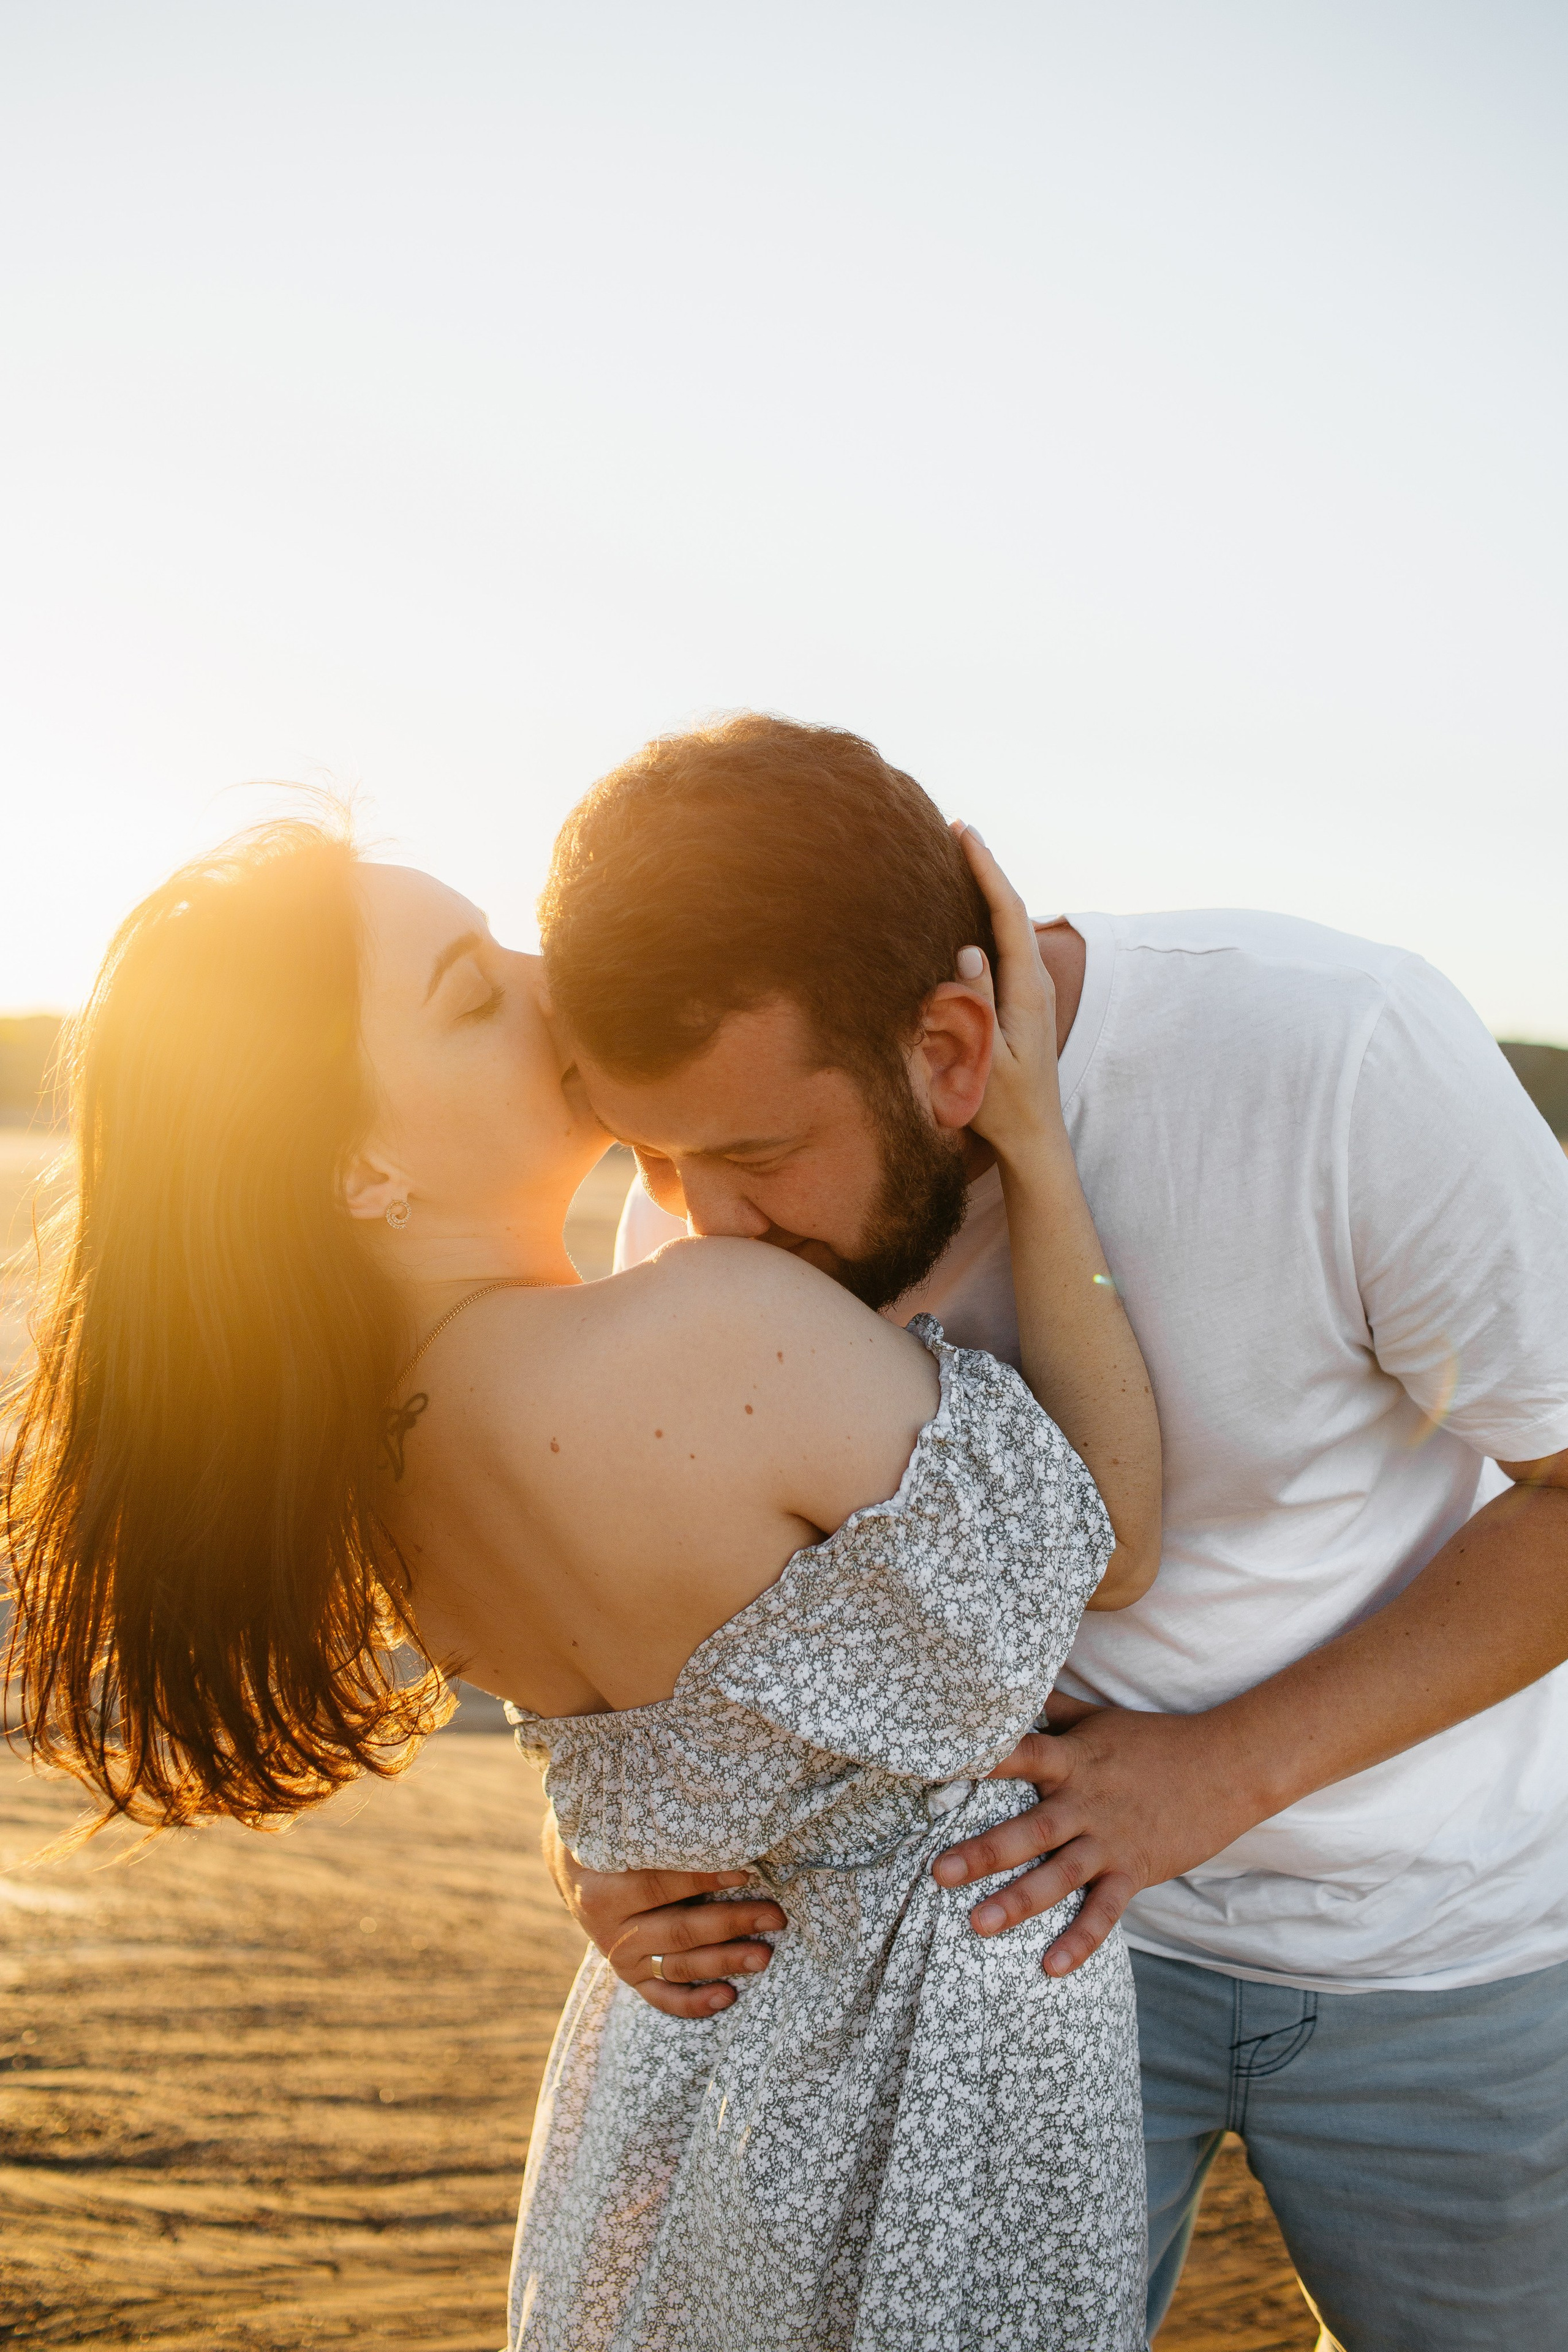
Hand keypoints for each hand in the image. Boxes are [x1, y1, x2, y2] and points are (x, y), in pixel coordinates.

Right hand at [543, 1813, 785, 2018]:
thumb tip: (718, 1826)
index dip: (703, 1879)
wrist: (575, 1871)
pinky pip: (663, 1997)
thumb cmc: (611, 1840)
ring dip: (724, 1961)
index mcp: (603, 1892)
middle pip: (678, 1931)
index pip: (659, 1886)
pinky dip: (694, 2002)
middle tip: (775, 1916)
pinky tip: (727, 1997)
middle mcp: (610, 1931)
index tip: (746, 1872)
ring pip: (678, 1965)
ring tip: (764, 1956)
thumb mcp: (620, 1834)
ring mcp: (621, 1958)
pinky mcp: (632, 1976)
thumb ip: (656, 1837)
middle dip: (731, 1923)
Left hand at [930, 1698, 1263, 1975]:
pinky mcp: (1135, 1870)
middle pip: (1029, 1828)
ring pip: (1059, 1875)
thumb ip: (1052, 1705)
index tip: (935, 1769)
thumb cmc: (1154, 1739)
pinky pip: (1105, 1910)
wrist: (1228, 1766)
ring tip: (978, 1924)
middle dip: (983, 1851)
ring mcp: (1111, 1840)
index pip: (1020, 1755)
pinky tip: (1051, 1966)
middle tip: (937, 1872)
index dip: (981, 1760)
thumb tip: (1011, 1683)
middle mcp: (1086, 1802)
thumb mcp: (1098, 1718)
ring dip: (1019, 1901)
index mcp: (1073, 1759)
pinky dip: (1080, 1939)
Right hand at [951, 824, 1063, 1157]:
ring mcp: (1032, 992)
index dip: (987, 870)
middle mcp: (1036, 983)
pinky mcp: (1024, 1003)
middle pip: (1013, 910)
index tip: (965, 833)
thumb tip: (968, 950)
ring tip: (959, 861)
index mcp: (1027, 990)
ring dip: (987, 891)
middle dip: (986, 868)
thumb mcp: (984, 1058)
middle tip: (957, 831)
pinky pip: (1006, 946)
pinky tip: (969, 915)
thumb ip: (975, 1005)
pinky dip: (988, 918)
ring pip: (1010, 927)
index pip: (1008, 914)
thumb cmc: (1003, 1106)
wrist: (1034, 1139)